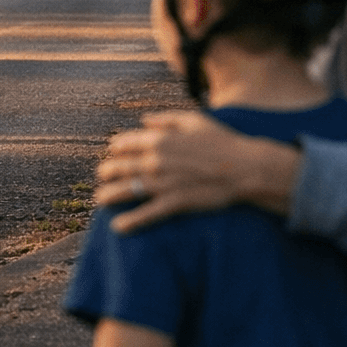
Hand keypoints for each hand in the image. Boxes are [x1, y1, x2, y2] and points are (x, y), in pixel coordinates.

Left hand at [94, 110, 297, 232]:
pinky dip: (130, 222)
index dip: (115, 149)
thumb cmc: (222, 141)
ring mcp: (163, 183)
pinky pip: (147, 214)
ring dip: (109, 196)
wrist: (244, 168)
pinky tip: (118, 227)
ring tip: (101, 199)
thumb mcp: (193, 120)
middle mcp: (155, 160)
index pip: (124, 143)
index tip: (113, 153)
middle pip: (120, 167)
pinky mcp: (174, 203)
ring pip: (126, 190)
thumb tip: (144, 120)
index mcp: (159, 139)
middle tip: (103, 176)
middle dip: (107, 172)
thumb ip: (165, 119)